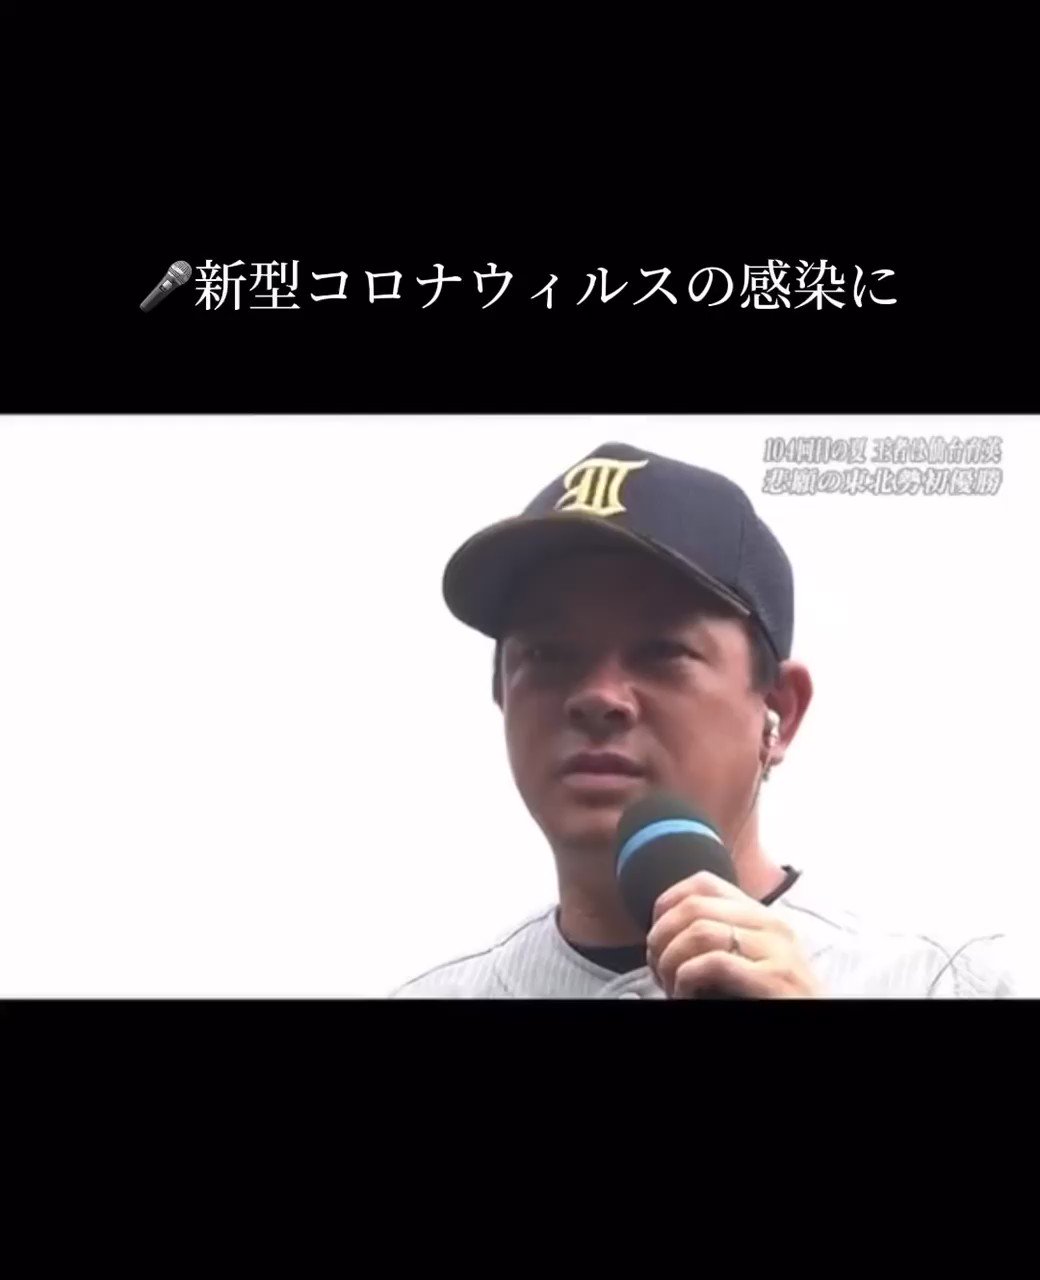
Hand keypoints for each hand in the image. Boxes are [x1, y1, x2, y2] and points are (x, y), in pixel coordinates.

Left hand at [645, 871, 821, 998]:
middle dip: (661, 938)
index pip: (703, 882)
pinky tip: (685, 996)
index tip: (657, 938)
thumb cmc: (774, 999)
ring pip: (699, 931)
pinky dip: (686, 980)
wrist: (818, 1021)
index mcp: (762, 916)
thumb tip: (663, 934)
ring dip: (671, 962)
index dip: (666, 905)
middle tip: (658, 970)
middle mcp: (772, 925)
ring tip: (671, 987)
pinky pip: (714, 963)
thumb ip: (721, 938)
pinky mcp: (776, 979)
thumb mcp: (749, 959)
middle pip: (694, 905)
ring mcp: (777, 951)